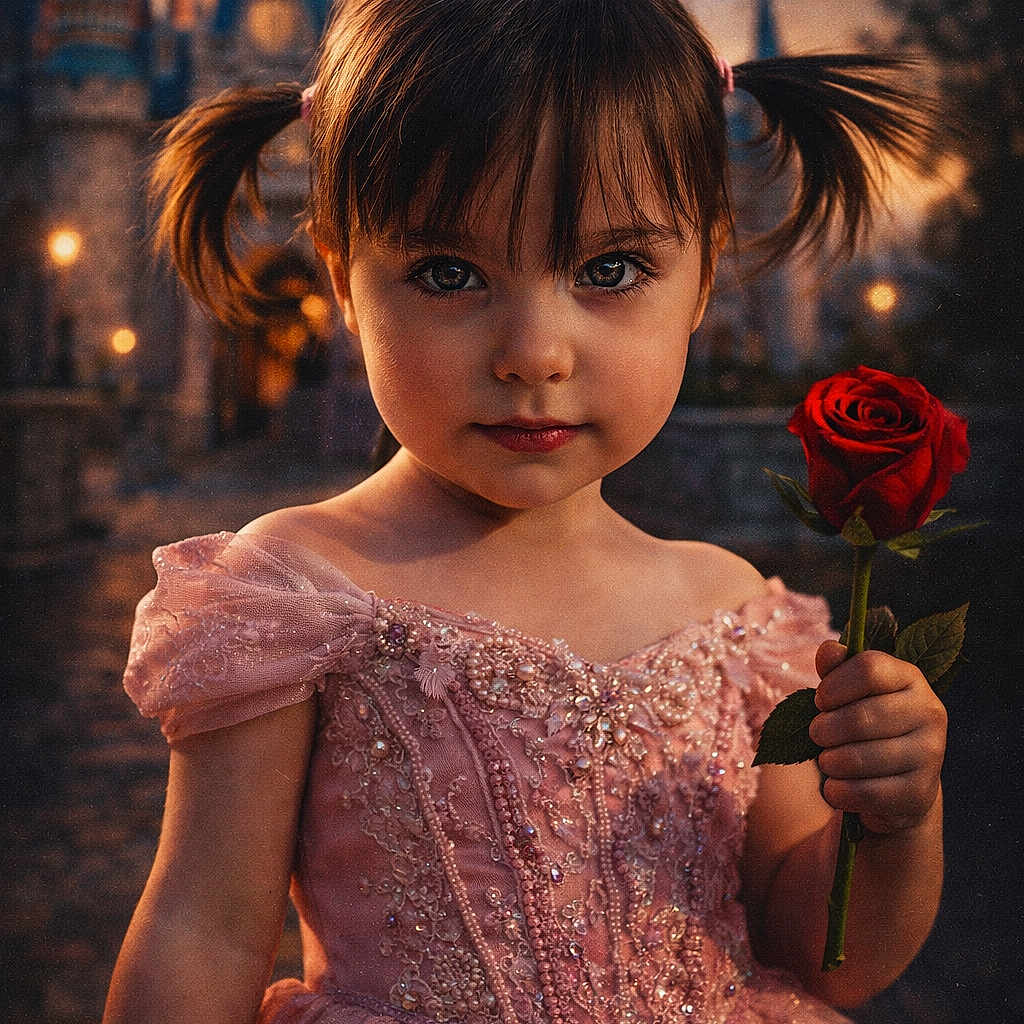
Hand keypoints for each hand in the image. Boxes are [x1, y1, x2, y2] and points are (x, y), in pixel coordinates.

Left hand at [809, 640, 946, 834]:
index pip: (869, 669)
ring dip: (829, 762)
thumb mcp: (849, 693)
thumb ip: (836, 669)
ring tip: (827, 760)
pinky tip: (835, 788)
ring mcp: (930, 754)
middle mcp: (929, 713)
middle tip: (816, 734)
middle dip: (825, 729)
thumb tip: (828, 650)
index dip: (834, 685)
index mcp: (911, 678)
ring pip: (859, 758)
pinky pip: (866, 793)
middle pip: (860, 716)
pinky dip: (839, 792)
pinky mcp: (920, 792)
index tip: (820, 700)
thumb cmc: (865, 726)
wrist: (898, 783)